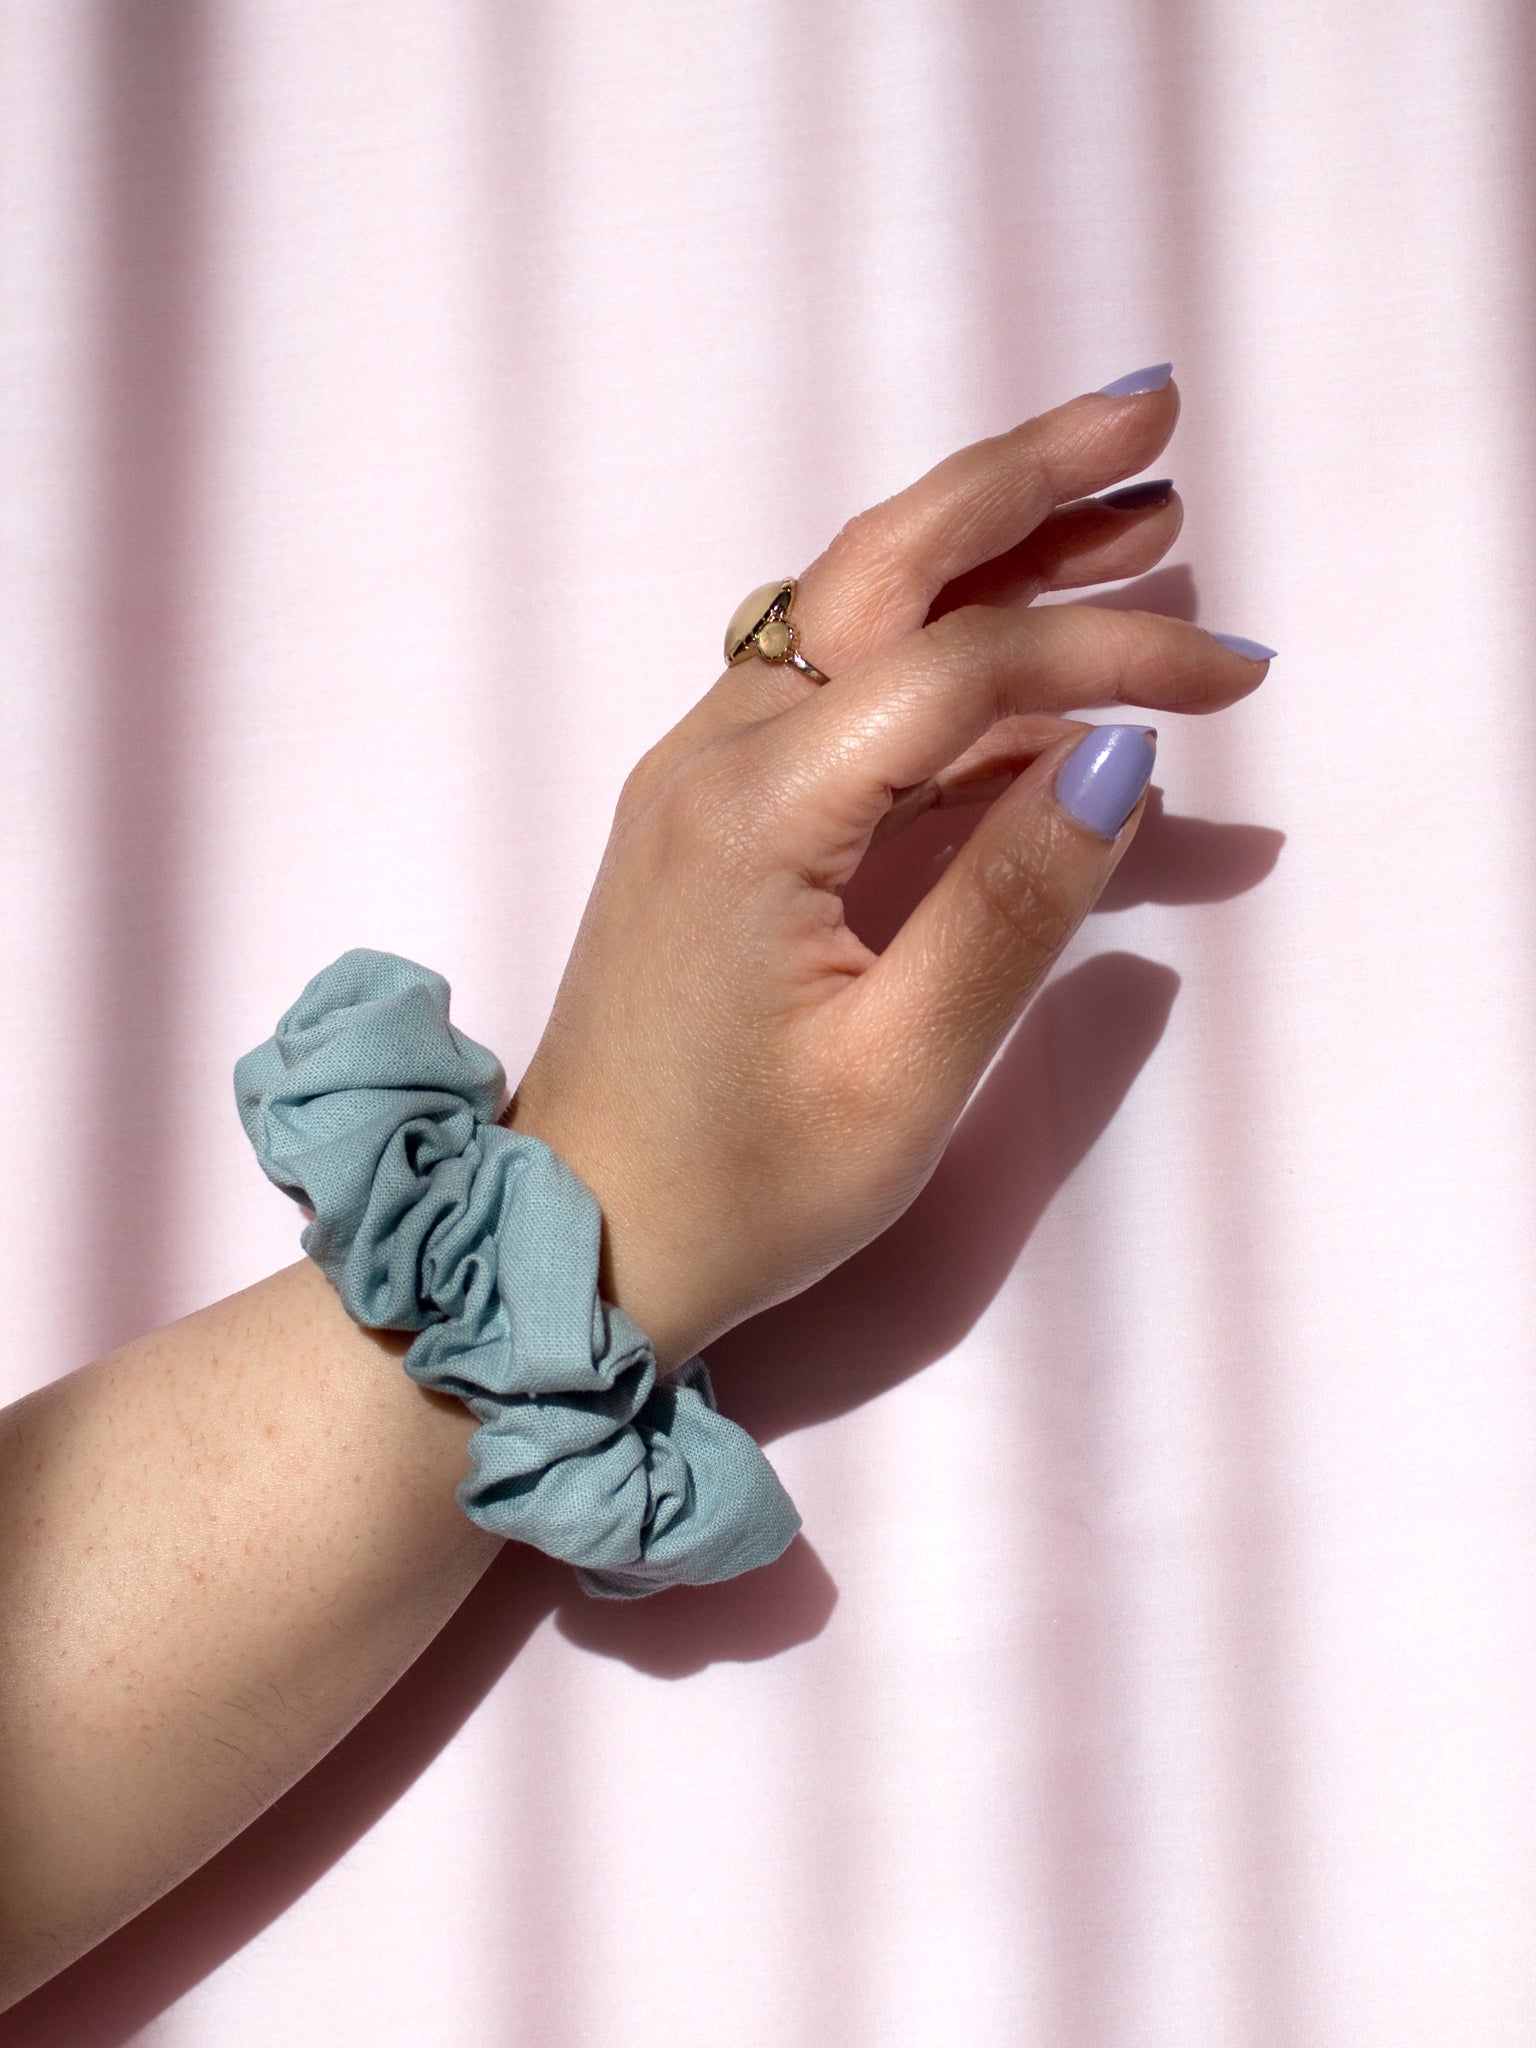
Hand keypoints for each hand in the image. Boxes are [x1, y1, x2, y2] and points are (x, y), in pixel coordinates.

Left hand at [505, 373, 1269, 1369]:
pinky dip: (942, 652)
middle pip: (882, 565)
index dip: (1105, 651)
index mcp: (756, 812)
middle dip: (1022, 481)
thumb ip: (1010, 907)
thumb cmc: (736, 1184)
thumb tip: (1118, 757)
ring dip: (988, 552)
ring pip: (856, 611)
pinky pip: (838, 690)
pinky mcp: (715, 811)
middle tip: (1154, 410)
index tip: (1232, 678)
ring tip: (1126, 509)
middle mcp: (713, 754)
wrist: (579, 1234)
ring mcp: (703, 773)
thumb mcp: (900, 1075)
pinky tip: (1030, 669)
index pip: (959, 671)